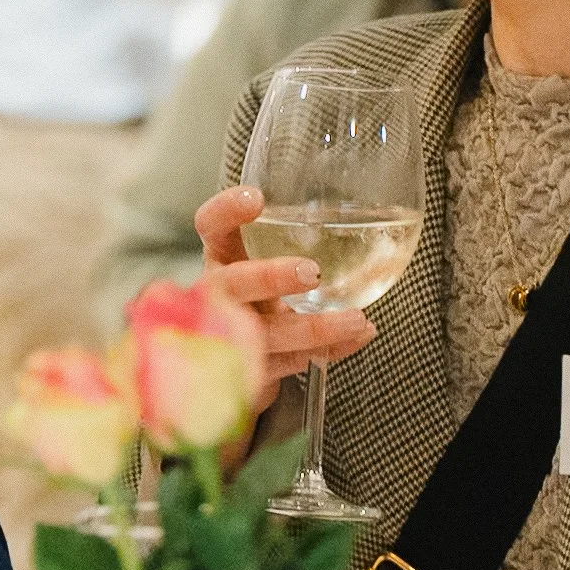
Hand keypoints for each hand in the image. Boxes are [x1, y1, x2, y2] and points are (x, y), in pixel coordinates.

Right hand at [196, 185, 376, 412]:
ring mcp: (232, 337)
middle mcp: (219, 297)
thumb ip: (285, 240)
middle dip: (269, 277)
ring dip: (315, 327)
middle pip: (233, 285)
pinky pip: (295, 362)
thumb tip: (358, 213)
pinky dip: (332, 349)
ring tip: (355, 319)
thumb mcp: (257, 263)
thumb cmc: (254, 297)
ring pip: (269, 334)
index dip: (225, 212)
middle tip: (310, 271)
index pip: (211, 228)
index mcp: (221, 260)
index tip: (256, 198)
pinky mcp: (253, 371)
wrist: (233, 360)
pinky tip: (358, 335)